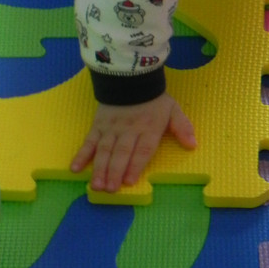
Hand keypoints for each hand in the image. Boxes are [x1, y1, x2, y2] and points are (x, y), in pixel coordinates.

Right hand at [70, 92, 196, 191]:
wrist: (132, 77)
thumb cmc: (154, 99)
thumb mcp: (173, 110)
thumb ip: (182, 127)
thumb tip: (193, 145)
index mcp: (148, 128)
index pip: (142, 149)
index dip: (135, 164)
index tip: (129, 181)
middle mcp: (129, 130)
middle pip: (121, 152)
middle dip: (115, 171)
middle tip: (110, 189)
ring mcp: (111, 128)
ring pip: (105, 149)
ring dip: (99, 168)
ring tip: (96, 185)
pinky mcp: (98, 125)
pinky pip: (89, 141)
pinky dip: (82, 154)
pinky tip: (75, 168)